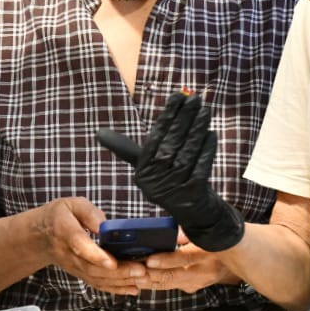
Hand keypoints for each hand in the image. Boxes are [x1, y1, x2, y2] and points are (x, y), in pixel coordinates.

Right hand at [41, 198, 145, 296]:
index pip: (79, 244)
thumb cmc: (59, 216)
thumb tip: (106, 226)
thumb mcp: (72, 204)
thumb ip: (89, 213)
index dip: (95, 255)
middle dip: (118, 271)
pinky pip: (97, 284)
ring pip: (96, 278)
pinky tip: (132, 288)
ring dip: (120, 282)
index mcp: (64, 230)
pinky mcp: (79, 273)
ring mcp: (73, 266)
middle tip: (141, 270)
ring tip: (142, 279)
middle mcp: (67, 252)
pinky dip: (115, 288)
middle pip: (92, 267)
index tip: (112, 261)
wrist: (40, 236)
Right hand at [97, 93, 243, 252]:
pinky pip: (201, 167)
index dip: (167, 116)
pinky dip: (207, 150)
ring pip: (187, 153)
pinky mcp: (193, 195)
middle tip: (195, 99)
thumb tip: (99, 133)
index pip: (155, 138)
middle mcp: (155, 182)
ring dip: (197, 130)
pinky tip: (211, 134)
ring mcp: (175, 190)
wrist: (194, 214)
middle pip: (171, 144)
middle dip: (184, 118)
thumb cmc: (170, 182)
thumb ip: (128, 149)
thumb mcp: (148, 167)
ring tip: (205, 111)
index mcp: (143, 173)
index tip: (177, 96)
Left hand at [140, 238, 234, 293]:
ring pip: (170, 285)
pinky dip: (155, 285)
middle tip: (134, 271)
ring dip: (150, 282)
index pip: (184, 258)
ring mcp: (198, 282)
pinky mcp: (192, 288)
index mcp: (207, 253)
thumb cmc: (215, 241)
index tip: (149, 260)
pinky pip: (170, 287)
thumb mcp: (203, 232)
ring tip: (133, 278)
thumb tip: (167, 231)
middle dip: (152, 274)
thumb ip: (185, 233)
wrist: (233, 259)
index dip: (166, 260)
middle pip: (174, 276)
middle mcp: (203, 271)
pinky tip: (141, 282)